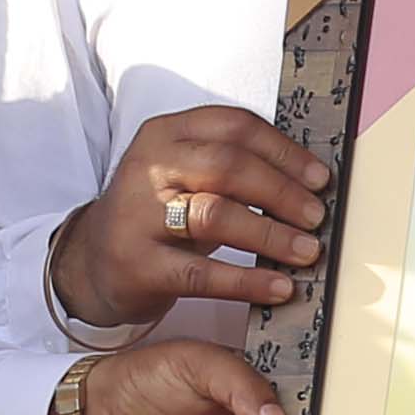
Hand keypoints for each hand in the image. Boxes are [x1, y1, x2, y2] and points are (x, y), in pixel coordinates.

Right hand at [49, 103, 331, 329]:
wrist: (94, 259)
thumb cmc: (159, 213)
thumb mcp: (188, 175)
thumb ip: (235, 166)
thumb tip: (312, 182)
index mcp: (167, 133)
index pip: (235, 127)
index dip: (285, 152)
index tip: (321, 179)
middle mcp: (149, 167)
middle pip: (228, 166)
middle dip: (282, 192)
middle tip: (317, 217)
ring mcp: (139, 215)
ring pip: (215, 215)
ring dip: (271, 235)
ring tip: (307, 252)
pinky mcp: (138, 264)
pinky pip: (201, 273)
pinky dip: (248, 281)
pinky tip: (279, 287)